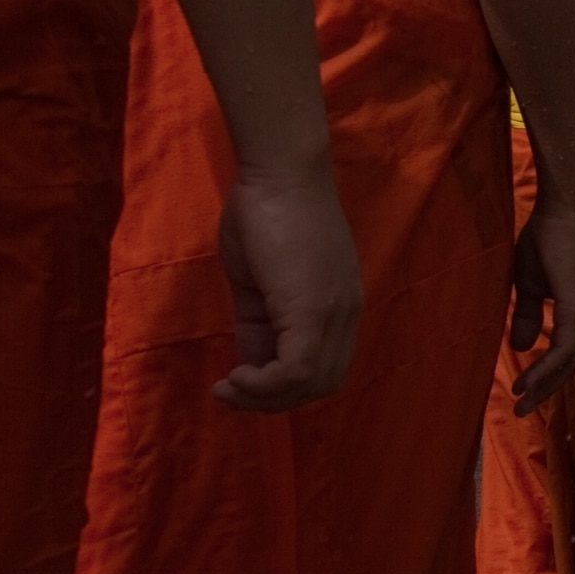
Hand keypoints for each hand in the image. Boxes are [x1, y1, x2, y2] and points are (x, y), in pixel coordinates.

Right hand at [212, 162, 362, 410]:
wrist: (279, 173)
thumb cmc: (265, 212)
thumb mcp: (260, 280)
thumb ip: (261, 322)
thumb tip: (252, 361)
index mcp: (339, 305)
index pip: (325, 367)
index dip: (286, 387)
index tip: (244, 383)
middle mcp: (345, 313)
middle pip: (322, 383)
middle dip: (274, 400)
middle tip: (232, 393)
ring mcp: (334, 311)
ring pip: (311, 382)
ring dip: (265, 397)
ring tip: (229, 389)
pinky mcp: (314, 308)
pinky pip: (296, 369)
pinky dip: (265, 385)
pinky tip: (235, 378)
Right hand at [503, 199, 574, 414]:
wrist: (558, 213)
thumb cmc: (543, 242)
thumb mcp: (528, 286)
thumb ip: (529, 315)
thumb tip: (523, 347)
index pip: (566, 354)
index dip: (545, 376)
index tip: (522, 394)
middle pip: (570, 364)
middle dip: (546, 389)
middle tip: (522, 410)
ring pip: (568, 360)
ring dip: (545, 383)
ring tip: (522, 400)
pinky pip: (564, 346)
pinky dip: (547, 366)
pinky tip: (530, 380)